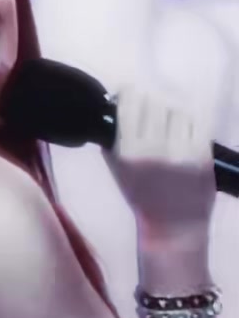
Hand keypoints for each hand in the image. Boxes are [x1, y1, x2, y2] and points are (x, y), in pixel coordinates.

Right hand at [103, 85, 215, 246]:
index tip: (128, 97)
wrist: (173, 224)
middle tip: (149, 115)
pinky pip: (197, 121)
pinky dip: (190, 122)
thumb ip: (113, 135)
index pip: (131, 101)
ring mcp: (181, 149)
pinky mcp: (203, 153)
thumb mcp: (115, 166)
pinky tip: (184, 131)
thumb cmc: (140, 194)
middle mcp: (154, 147)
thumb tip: (116, 102)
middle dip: (150, 104)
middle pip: (155, 101)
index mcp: (128, 150)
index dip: (129, 93)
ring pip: (177, 109)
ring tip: (168, 125)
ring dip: (172, 112)